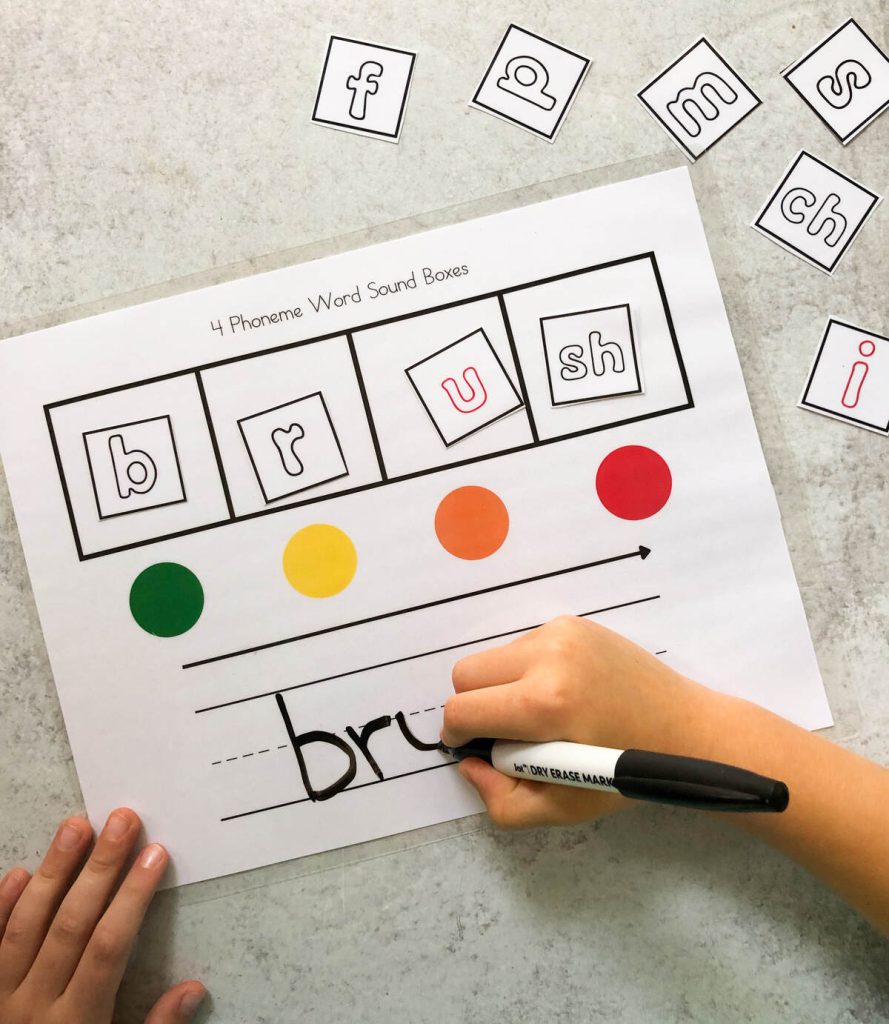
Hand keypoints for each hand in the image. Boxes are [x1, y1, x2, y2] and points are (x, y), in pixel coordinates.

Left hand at [0, 809, 205, 1022]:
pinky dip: (0, 908)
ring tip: (77, 826)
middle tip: (123, 820)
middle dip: (100, 869)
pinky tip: (19, 872)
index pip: (109, 947)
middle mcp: (33, 1007)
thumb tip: (193, 990)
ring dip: (53, 873)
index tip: (155, 853)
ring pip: (25, 926)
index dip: (132, 897)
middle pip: (70, 926)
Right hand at [442, 615, 729, 828]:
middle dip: (473, 705)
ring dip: (501, 686)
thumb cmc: (625, 775)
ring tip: (539, 715)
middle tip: (502, 732)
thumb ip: (500, 800)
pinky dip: (527, 670)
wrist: (686, 730)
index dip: (456, 734)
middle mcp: (548, 657)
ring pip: (494, 656)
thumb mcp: (562, 809)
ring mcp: (561, 633)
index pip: (463, 710)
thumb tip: (469, 765)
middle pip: (467, 673)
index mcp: (543, 705)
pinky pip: (524, 644)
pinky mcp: (574, 623)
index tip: (469, 746)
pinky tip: (561, 693)